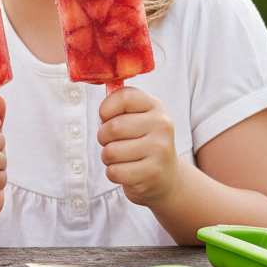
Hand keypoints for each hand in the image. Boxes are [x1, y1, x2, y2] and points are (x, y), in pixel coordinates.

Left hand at [97, 87, 177, 205]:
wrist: (166, 177)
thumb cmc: (142, 142)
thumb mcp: (137, 117)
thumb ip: (120, 103)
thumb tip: (100, 89)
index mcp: (156, 107)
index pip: (123, 96)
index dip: (106, 109)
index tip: (108, 118)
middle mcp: (162, 125)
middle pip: (112, 127)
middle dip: (103, 138)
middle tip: (114, 142)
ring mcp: (160, 150)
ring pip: (110, 152)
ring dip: (107, 157)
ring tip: (123, 158)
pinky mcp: (152, 174)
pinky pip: (114, 172)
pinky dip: (113, 173)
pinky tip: (128, 171)